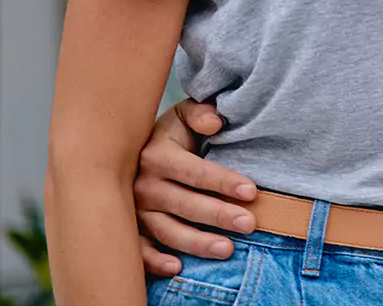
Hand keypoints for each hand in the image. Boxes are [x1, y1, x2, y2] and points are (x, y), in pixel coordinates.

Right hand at [134, 100, 256, 275]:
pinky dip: (154, 261)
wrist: (132, 150)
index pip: (196, 172)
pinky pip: (140, 250)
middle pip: (185, 204)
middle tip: (250, 224)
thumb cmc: (170, 134)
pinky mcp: (131, 229)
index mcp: (156, 155)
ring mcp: (135, 210)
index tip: (252, 191)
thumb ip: (200, 113)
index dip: (224, 181)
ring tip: (228, 249)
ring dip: (197, 242)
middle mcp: (143, 185)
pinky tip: (177, 268)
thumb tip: (215, 122)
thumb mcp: (183, 114)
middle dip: (219, 215)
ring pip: (167, 230)